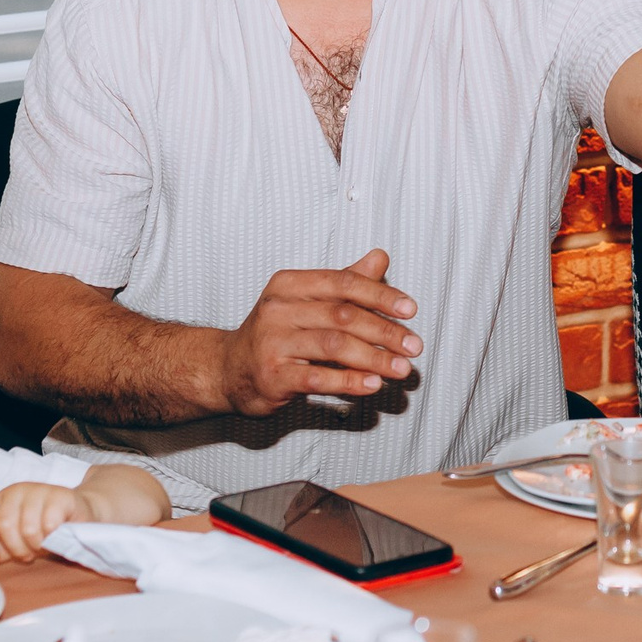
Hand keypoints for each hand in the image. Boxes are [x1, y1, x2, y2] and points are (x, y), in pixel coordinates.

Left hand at [0, 481, 85, 568]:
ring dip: (36, 545)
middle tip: (28, 555)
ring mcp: (40, 490)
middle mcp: (18, 490)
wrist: (79, 514)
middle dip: (16, 548)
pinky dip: (52, 537)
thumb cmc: (44, 528)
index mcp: (3, 499)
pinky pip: (49, 525)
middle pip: (5, 525)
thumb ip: (0, 548)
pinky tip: (56, 536)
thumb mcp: (18, 540)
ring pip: (28, 528)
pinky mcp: (61, 496)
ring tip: (43, 545)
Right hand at [216, 248, 421, 414]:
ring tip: (401, 368)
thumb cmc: (275, 333)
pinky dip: (349, 381)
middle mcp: (278, 309)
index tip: (410, 309)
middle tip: (413, 344)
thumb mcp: (306, 301)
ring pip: (334, 346)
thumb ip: (345, 281)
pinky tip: (372, 384)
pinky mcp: (272, 376)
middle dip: (385, 331)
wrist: (227, 370)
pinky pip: (317, 377)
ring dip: (374, 358)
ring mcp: (272, 343)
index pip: (343, 283)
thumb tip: (380, 258)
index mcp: (289, 285)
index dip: (380, 295)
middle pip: (343, 315)